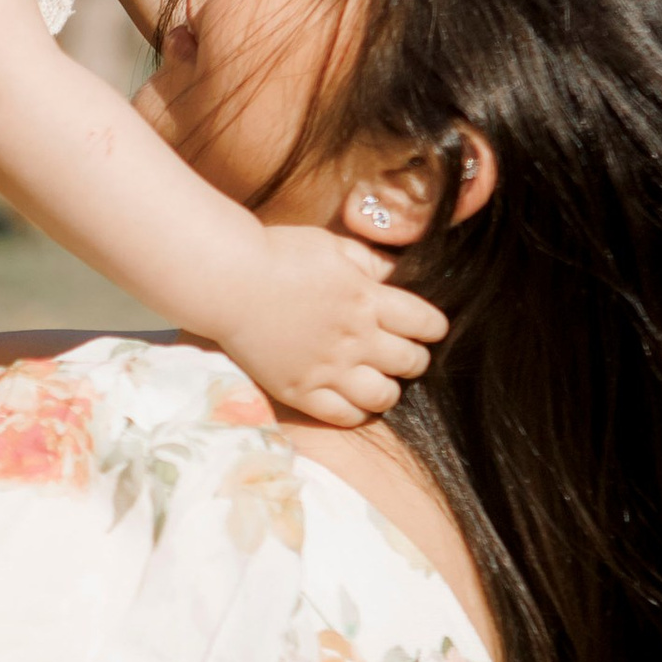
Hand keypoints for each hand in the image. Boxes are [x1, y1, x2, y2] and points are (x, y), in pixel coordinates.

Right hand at [201, 221, 445, 427]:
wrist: (227, 279)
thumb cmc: (278, 253)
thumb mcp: (334, 245)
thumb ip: (371, 262)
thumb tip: (400, 272)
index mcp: (368, 299)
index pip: (425, 323)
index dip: (434, 327)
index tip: (428, 328)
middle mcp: (356, 339)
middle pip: (411, 362)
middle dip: (415, 358)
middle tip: (405, 354)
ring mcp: (328, 370)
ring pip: (384, 396)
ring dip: (390, 388)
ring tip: (380, 380)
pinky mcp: (300, 391)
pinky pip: (343, 417)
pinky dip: (357, 412)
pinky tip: (354, 401)